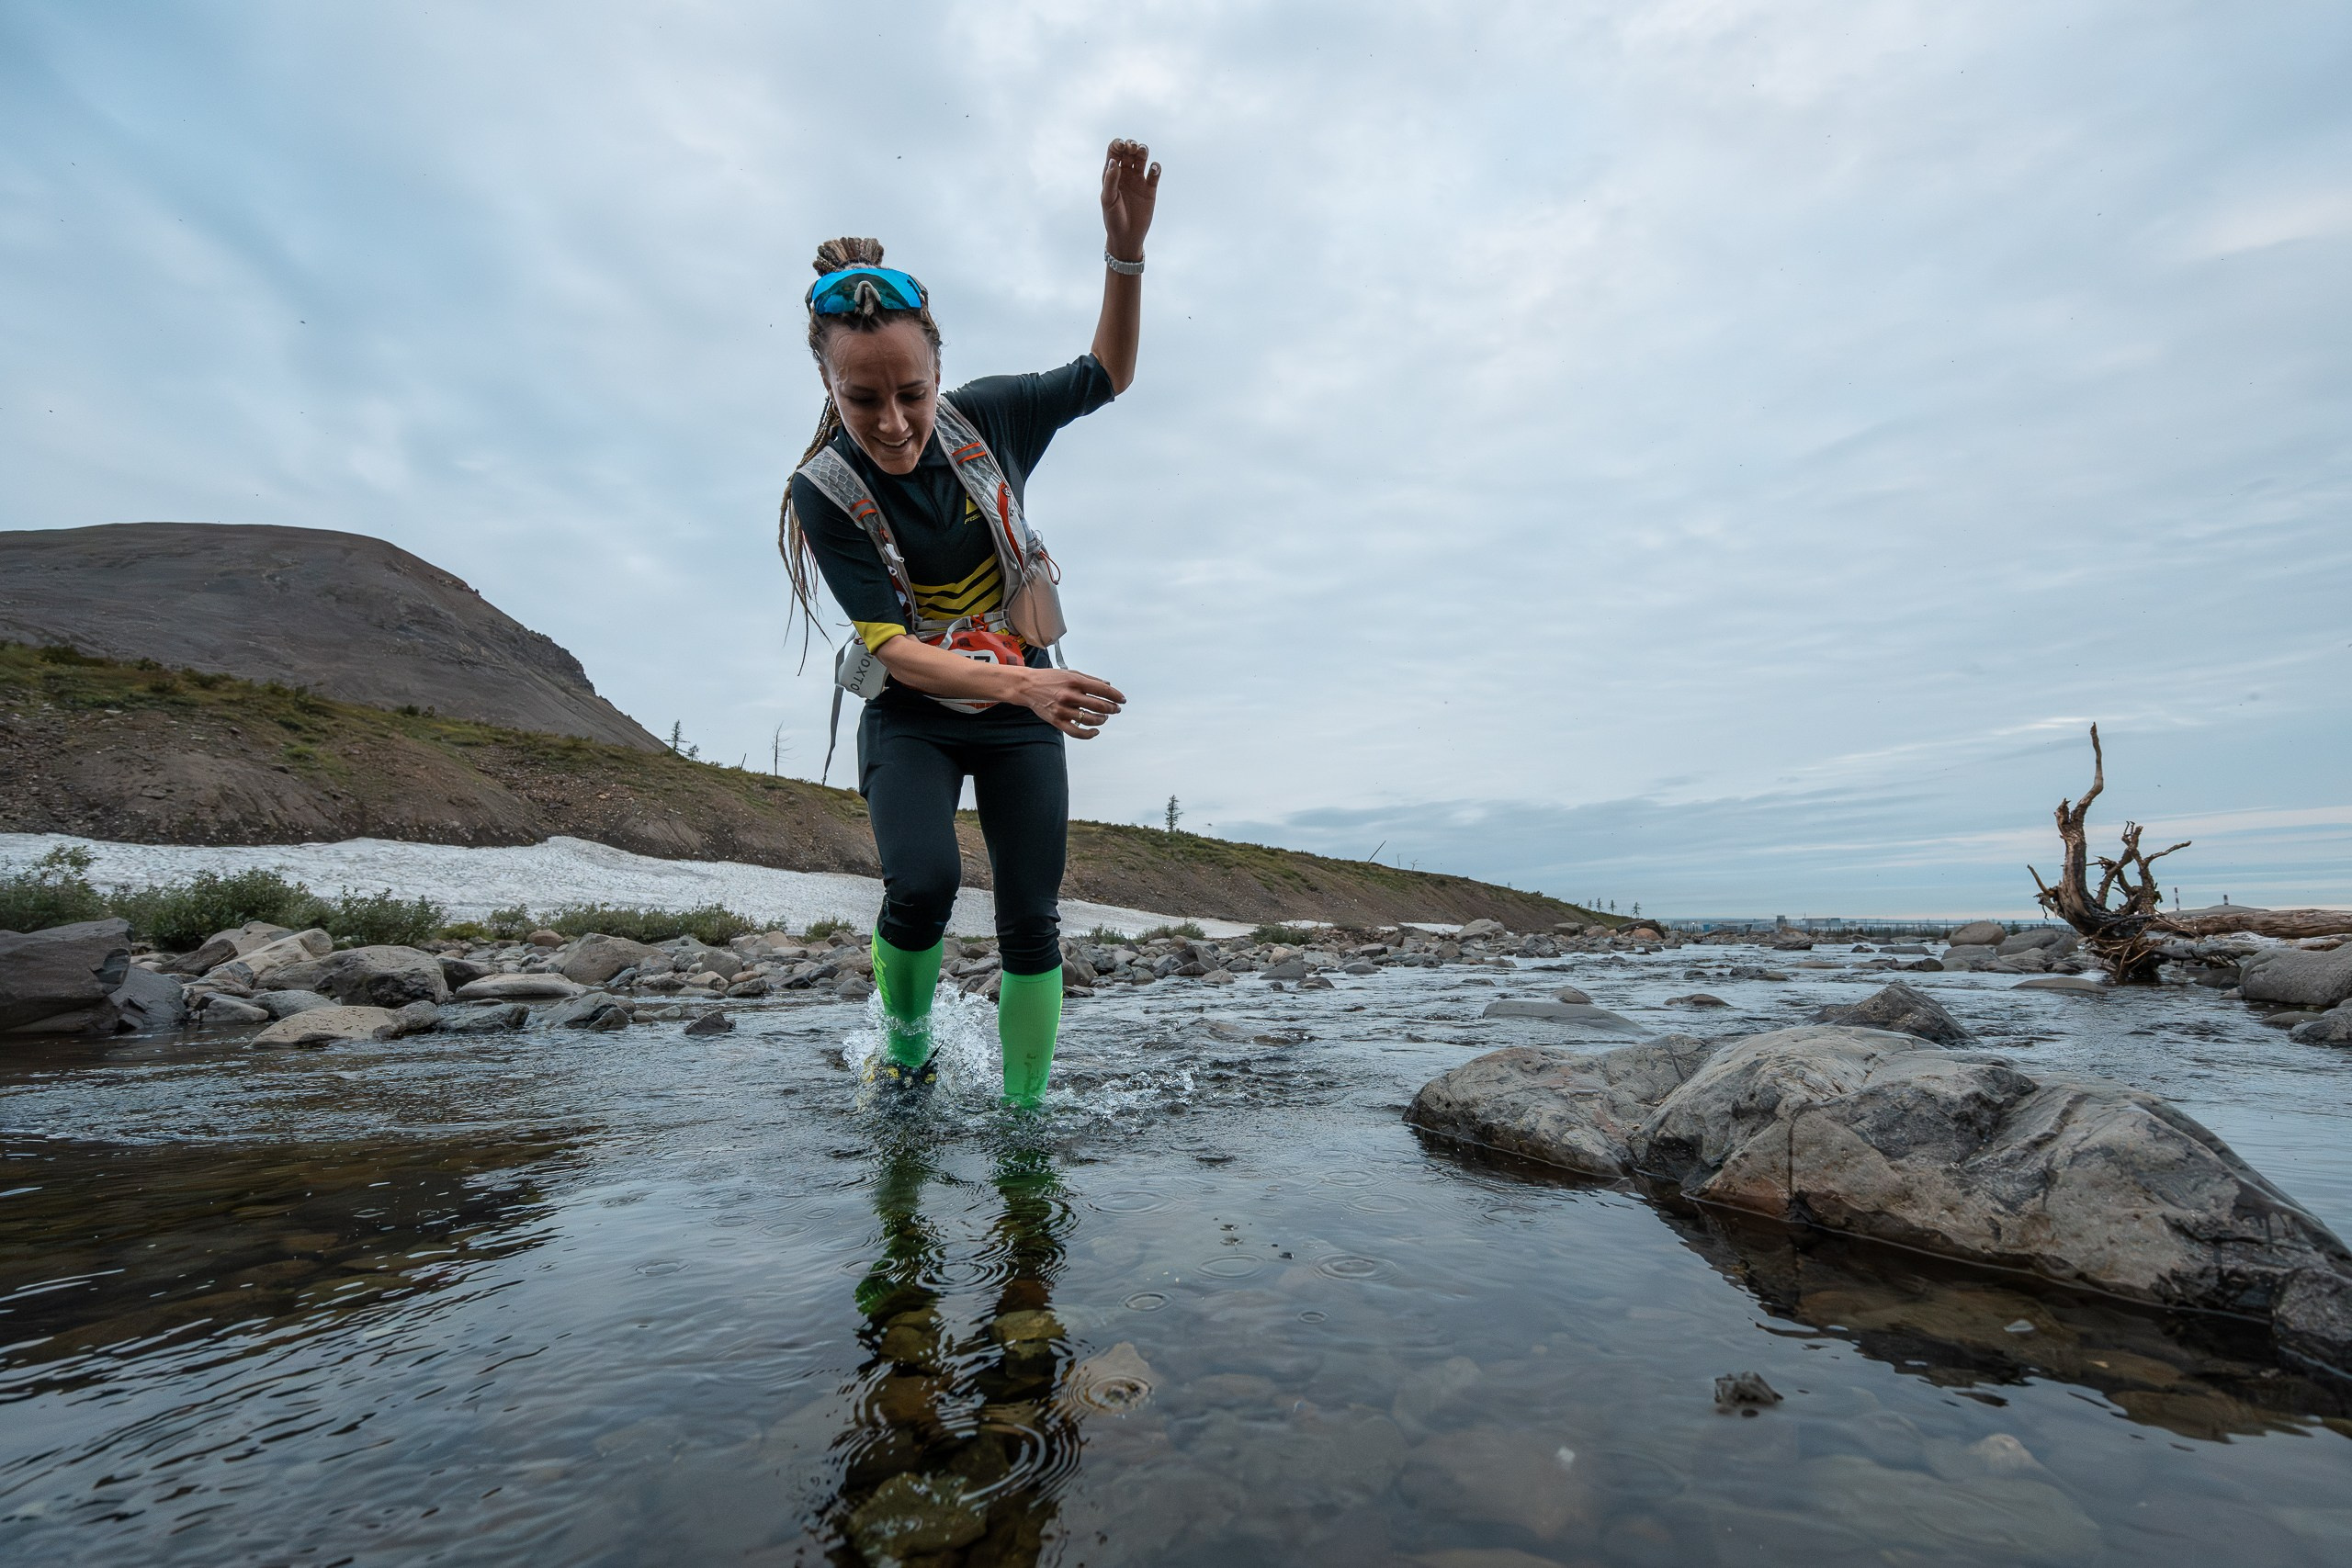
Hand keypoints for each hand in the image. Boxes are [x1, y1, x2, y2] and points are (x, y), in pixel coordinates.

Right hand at [1019, 667, 1126, 738]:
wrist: (1026, 686)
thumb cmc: (1048, 678)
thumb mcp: (1070, 673)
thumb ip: (1090, 680)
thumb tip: (1107, 686)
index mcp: (1075, 681)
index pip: (1102, 690)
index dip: (1116, 696)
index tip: (1122, 700)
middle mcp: (1069, 695)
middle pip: (1099, 705)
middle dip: (1112, 708)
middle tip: (1116, 709)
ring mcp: (1063, 710)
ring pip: (1090, 719)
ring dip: (1102, 720)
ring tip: (1104, 718)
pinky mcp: (1057, 721)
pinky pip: (1077, 732)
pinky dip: (1089, 734)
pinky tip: (1095, 730)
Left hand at [1101, 139, 1158, 262]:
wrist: (1127, 236)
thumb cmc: (1113, 219)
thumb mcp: (1108, 200)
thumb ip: (1110, 180)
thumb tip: (1114, 162)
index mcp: (1111, 174)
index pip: (1114, 151)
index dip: (1118, 144)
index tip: (1122, 146)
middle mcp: (1125, 174)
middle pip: (1129, 151)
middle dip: (1131, 145)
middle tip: (1133, 148)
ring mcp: (1138, 180)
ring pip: (1142, 158)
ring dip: (1143, 150)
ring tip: (1143, 152)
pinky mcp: (1150, 189)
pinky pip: (1154, 173)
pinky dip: (1155, 167)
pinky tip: (1153, 169)